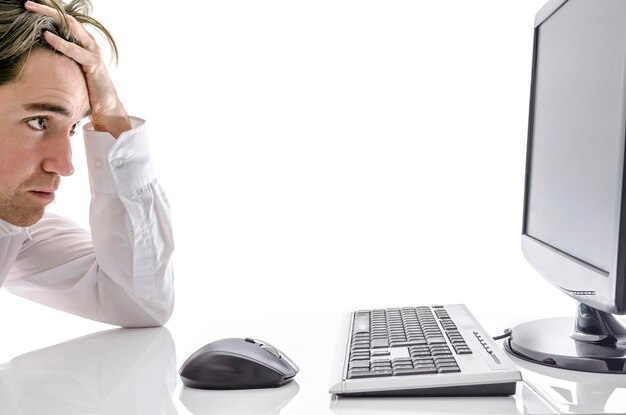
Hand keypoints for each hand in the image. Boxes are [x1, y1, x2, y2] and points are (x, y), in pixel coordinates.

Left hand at [24, 1, 130, 138]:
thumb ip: (64, 56)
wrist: (107, 106)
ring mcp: (94, 51)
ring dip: (50, 18)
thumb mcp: (73, 68)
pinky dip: (60, 42)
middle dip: (47, 10)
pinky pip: (75, 50)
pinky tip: (46, 35)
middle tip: (28, 4)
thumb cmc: (88, 89)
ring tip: (32, 11)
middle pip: (67, 19)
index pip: (66, 21)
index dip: (50, 12)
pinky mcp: (94, 63)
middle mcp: (90, 43)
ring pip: (71, 28)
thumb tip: (44, 50)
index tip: (31, 8)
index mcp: (85, 43)